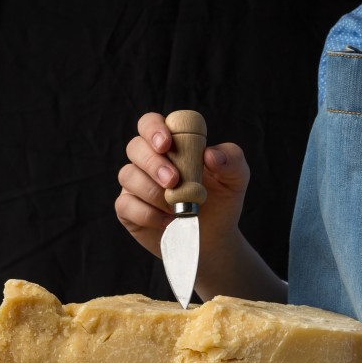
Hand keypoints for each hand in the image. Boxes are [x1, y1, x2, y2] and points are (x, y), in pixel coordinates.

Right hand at [115, 112, 249, 262]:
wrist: (214, 238)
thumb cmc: (222, 201)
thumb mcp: (236, 178)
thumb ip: (231, 159)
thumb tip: (211, 154)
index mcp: (171, 144)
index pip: (151, 124)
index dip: (153, 129)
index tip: (166, 143)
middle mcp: (148, 161)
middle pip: (135, 147)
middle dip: (153, 163)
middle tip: (173, 180)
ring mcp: (135, 185)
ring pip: (128, 175)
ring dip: (151, 190)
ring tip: (175, 207)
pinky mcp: (128, 209)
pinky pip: (125, 204)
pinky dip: (146, 213)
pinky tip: (166, 220)